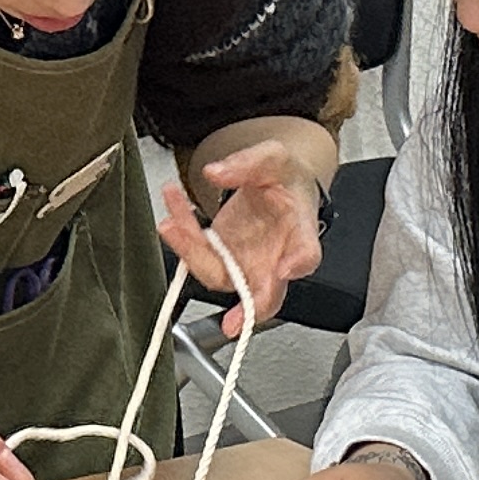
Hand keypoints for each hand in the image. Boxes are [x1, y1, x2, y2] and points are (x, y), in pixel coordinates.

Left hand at [162, 146, 323, 340]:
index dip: (297, 265)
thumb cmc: (285, 179)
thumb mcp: (274, 157)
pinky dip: (183, 242)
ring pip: (221, 277)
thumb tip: (217, 172)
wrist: (277, 184)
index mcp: (300, 233)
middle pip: (264, 293)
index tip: (283, 271)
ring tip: (172, 222)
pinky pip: (202, 259)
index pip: (306, 254)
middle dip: (247, 311)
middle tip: (230, 322)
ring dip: (192, 255)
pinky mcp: (225, 258)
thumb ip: (248, 163)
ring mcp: (249, 264)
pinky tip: (172, 218)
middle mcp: (276, 259)